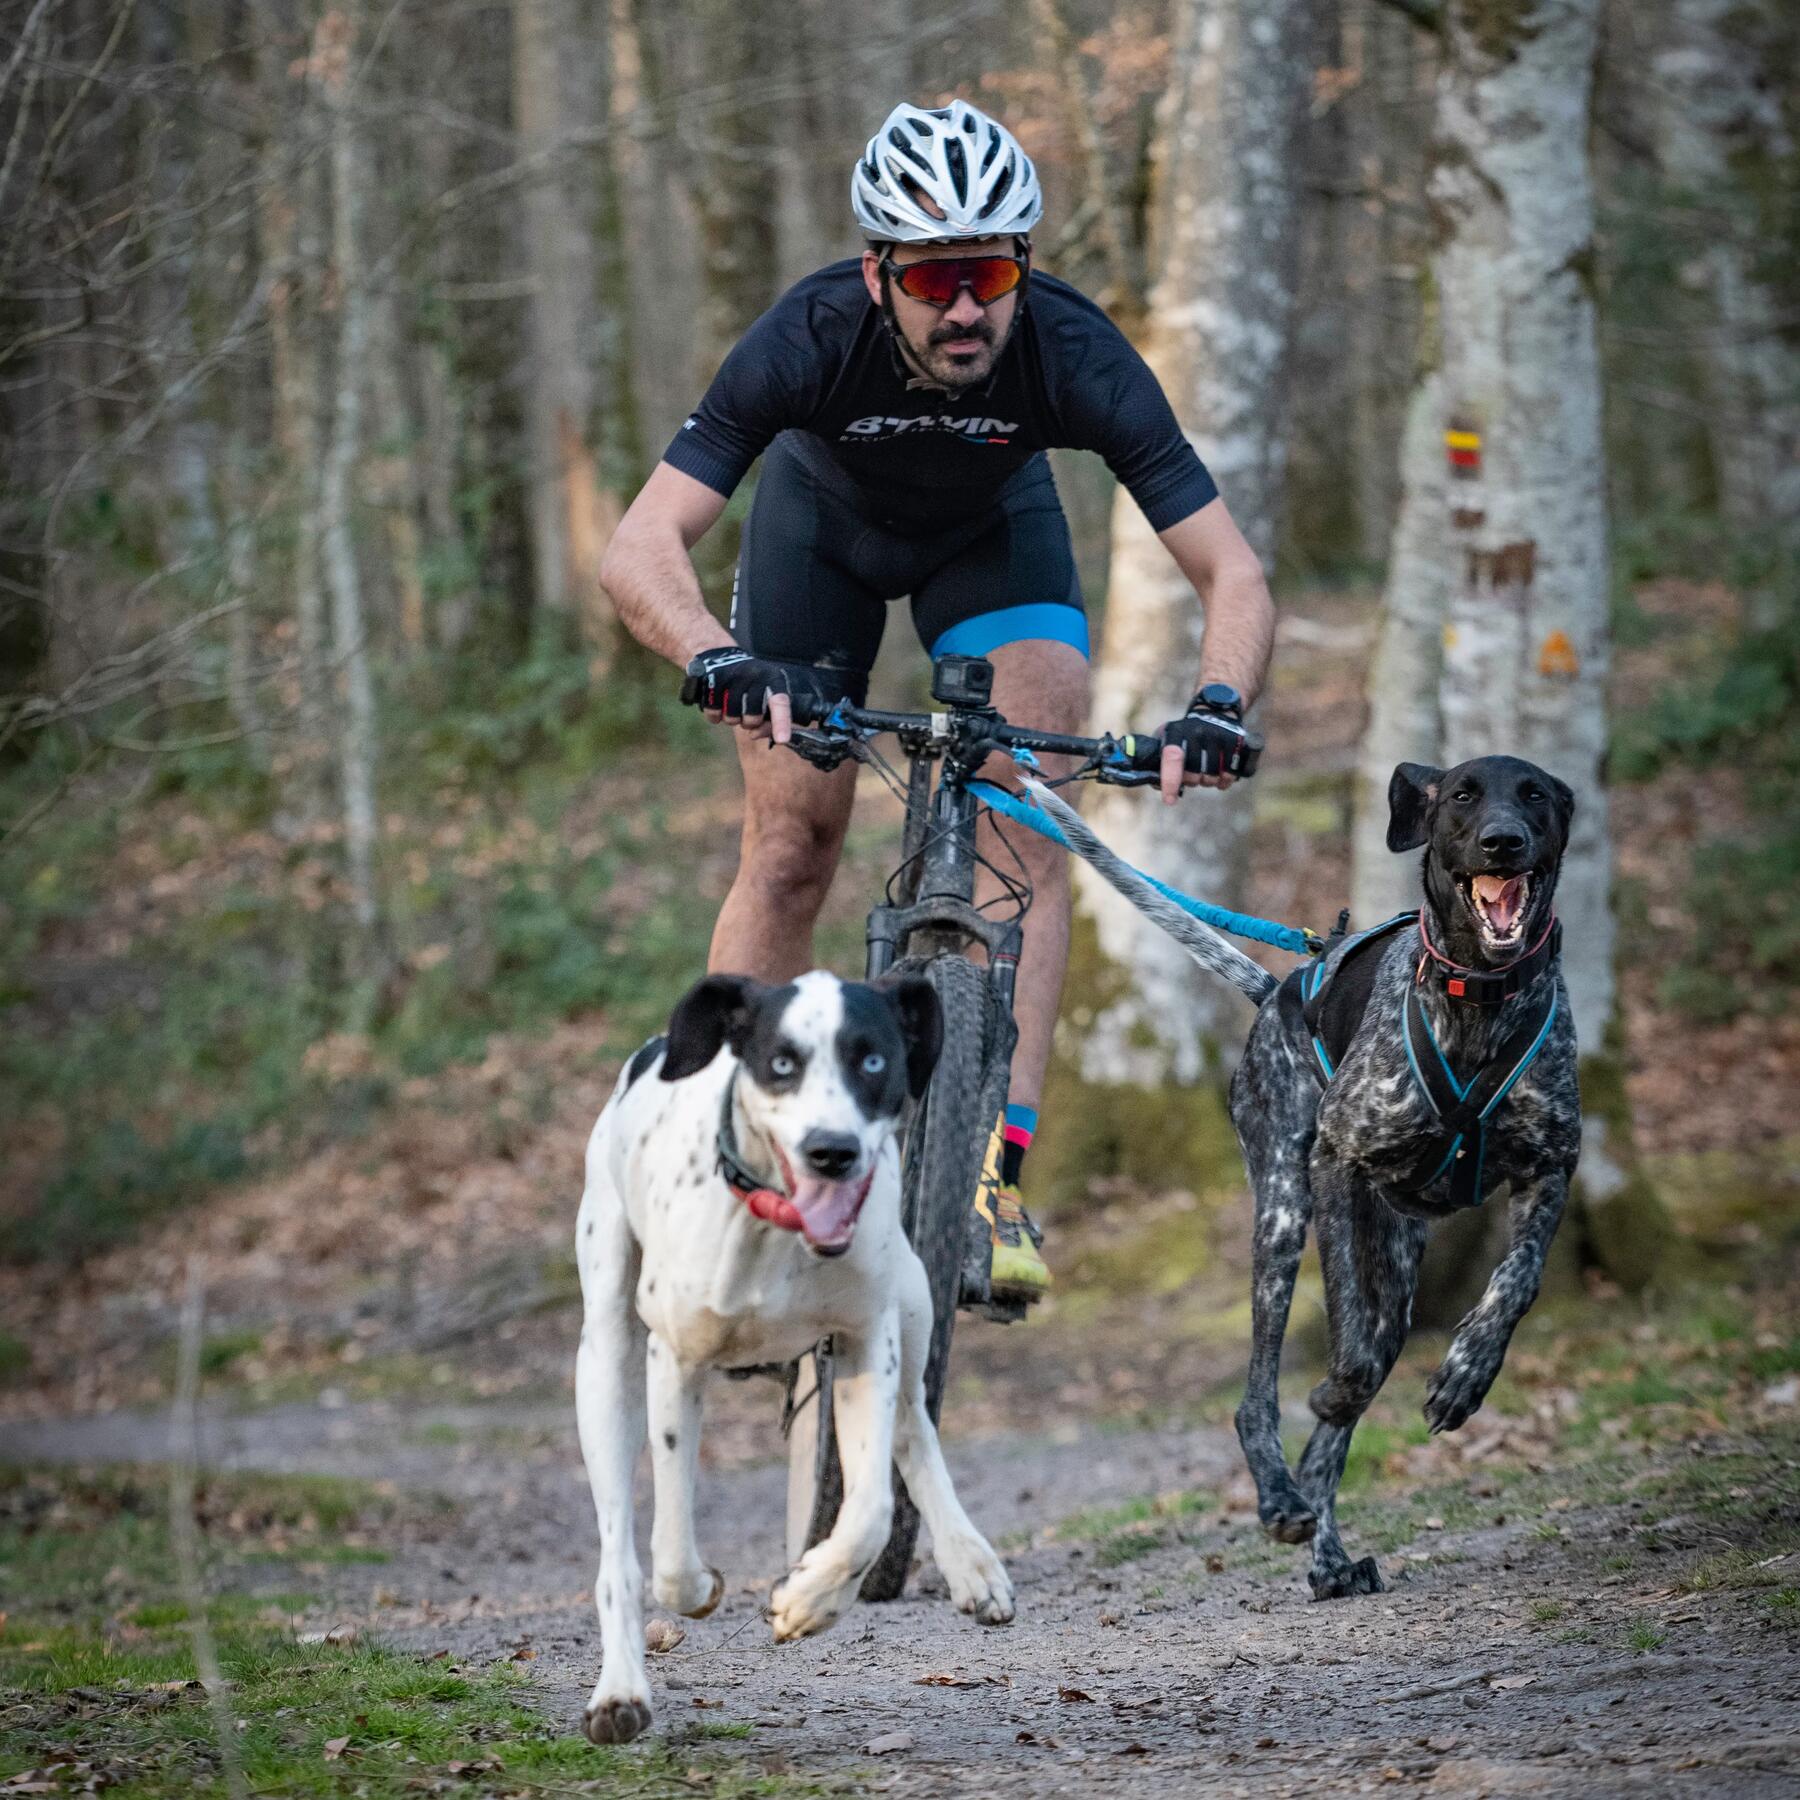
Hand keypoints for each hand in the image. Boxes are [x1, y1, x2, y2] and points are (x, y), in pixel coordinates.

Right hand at [680, 647, 830, 743]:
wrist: (720, 657)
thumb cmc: (750, 687)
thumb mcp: (765, 699)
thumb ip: (768, 723)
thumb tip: (754, 734)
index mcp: (773, 679)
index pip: (780, 702)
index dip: (781, 723)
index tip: (782, 739)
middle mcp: (755, 674)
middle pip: (752, 718)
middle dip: (749, 723)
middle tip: (746, 712)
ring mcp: (733, 675)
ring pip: (732, 718)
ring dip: (731, 719)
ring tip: (732, 706)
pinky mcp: (712, 678)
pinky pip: (713, 712)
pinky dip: (715, 716)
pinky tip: (718, 705)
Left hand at [1157, 698, 1255, 803]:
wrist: (1215, 711)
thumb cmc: (1185, 734)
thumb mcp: (1167, 738)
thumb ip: (1158, 760)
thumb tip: (1157, 785)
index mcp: (1176, 732)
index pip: (1172, 758)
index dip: (1170, 782)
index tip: (1169, 801)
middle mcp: (1197, 732)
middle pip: (1193, 775)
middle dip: (1191, 781)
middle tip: (1193, 775)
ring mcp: (1218, 735)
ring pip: (1212, 777)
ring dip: (1208, 782)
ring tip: (1207, 774)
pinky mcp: (1236, 740)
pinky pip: (1230, 774)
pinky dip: (1225, 782)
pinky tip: (1221, 777)